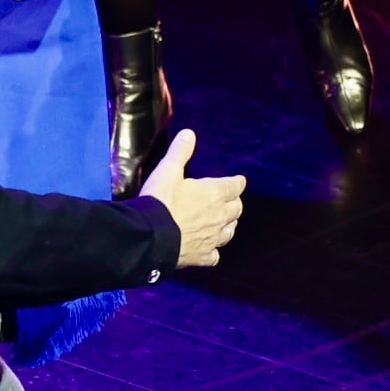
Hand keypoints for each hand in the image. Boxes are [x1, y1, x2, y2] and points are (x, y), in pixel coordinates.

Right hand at [138, 129, 244, 268]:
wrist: (151, 236)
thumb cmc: (160, 201)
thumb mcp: (168, 170)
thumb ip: (180, 152)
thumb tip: (189, 134)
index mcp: (214, 193)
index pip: (235, 186)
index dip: (236, 182)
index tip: (238, 181)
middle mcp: (219, 216)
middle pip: (236, 209)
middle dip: (234, 203)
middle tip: (229, 200)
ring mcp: (212, 238)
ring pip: (229, 232)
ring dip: (228, 226)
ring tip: (223, 223)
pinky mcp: (202, 256)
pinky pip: (214, 255)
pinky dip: (213, 251)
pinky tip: (208, 250)